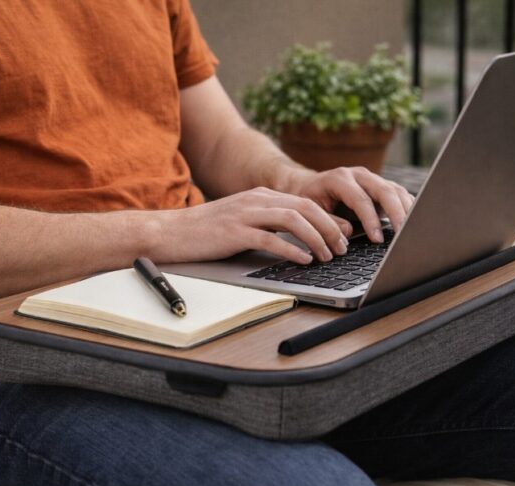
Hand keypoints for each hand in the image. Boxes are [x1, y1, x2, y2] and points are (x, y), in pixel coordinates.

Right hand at [153, 187, 352, 264]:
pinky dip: (291, 250)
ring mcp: (245, 214)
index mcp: (261, 196)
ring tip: (328, 255)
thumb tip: (299, 240)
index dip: (328, 218)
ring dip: (316, 238)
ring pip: (293, 220)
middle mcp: (256, 200)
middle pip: (305, 208)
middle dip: (329, 228)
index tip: (344, 234)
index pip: (304, 202)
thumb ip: (268, 224)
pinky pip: (271, 239)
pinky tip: (303, 260)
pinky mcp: (235, 232)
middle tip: (343, 247)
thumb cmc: (206, 232)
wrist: (170, 232)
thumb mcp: (243, 221)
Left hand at [286, 166, 414, 242]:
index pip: (361, 199)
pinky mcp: (381, 186)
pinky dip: (408, 207)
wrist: (310, 185)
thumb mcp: (311, 211)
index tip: (377, 239)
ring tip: (413, 230)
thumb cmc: (310, 200)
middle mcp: (359, 174)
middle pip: (385, 190)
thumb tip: (346, 232)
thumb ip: (328, 221)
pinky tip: (415, 222)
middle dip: (397, 213)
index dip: (370, 220)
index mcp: (339, 178)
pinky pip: (399, 194)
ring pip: (396, 190)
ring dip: (407, 210)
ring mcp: (372, 178)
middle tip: (403, 235)